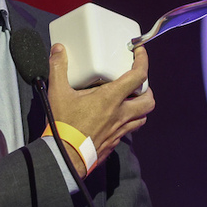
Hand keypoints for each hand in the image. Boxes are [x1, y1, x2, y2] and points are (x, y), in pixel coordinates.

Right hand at [47, 44, 154, 177]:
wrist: (65, 157)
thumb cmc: (63, 125)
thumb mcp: (57, 93)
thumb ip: (58, 68)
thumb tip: (58, 49)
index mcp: (111, 98)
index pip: (138, 76)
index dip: (143, 61)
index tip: (139, 52)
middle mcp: (121, 114)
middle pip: (149, 100)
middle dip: (148, 89)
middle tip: (136, 82)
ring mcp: (119, 130)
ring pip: (142, 117)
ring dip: (140, 107)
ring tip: (129, 100)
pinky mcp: (115, 142)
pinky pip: (129, 130)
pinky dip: (128, 121)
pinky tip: (115, 118)